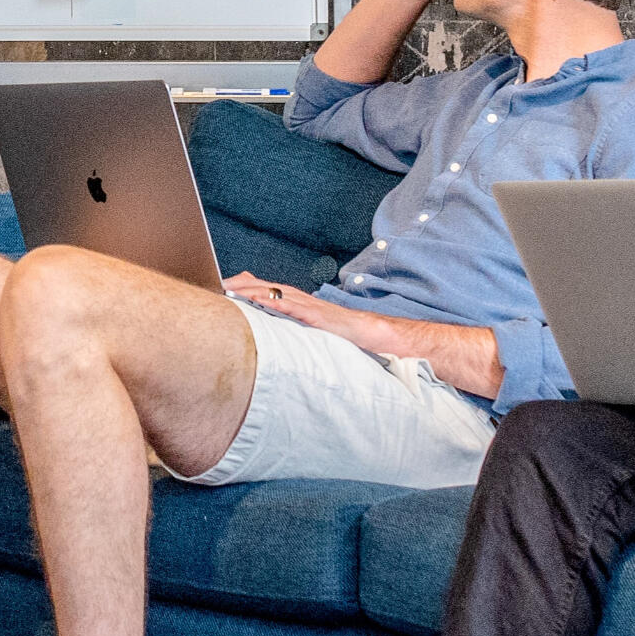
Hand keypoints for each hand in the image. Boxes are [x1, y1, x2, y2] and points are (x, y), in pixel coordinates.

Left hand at [223, 275, 501, 395]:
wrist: (411, 349)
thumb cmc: (375, 351)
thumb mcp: (338, 346)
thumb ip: (316, 343)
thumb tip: (293, 348)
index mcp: (319, 316)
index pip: (281, 298)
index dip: (256, 291)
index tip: (229, 287)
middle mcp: (322, 310)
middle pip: (280, 294)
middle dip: (251, 287)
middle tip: (223, 284)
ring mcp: (332, 316)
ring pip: (291, 300)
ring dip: (264, 294)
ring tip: (238, 290)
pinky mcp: (342, 325)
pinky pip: (313, 316)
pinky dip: (293, 309)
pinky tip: (276, 306)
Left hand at [224, 272, 393, 345]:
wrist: (362, 330)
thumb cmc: (332, 326)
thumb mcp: (303, 318)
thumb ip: (284, 313)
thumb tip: (262, 311)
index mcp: (292, 298)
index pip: (262, 286)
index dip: (241, 284)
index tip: (220, 285)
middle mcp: (297, 297)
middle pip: (264, 286)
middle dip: (241, 285)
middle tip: (219, 285)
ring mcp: (306, 304)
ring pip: (275, 293)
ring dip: (253, 290)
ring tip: (233, 289)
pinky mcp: (316, 315)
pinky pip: (293, 308)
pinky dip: (277, 303)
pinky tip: (262, 302)